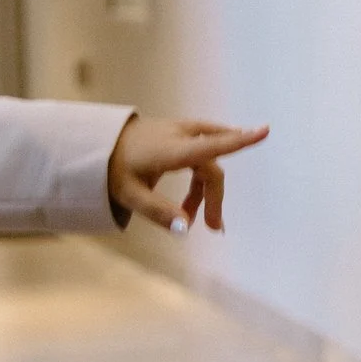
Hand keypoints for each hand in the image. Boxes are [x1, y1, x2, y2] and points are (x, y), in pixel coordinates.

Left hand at [107, 117, 268, 233]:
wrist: (96, 145)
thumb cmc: (112, 169)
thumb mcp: (129, 195)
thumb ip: (158, 212)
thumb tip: (185, 230)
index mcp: (170, 150)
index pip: (210, 147)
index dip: (239, 141)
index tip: (264, 131)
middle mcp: (180, 136)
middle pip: (210, 168)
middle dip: (213, 198)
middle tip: (210, 227)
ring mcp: (180, 131)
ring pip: (207, 160)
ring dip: (205, 188)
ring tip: (191, 215)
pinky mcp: (178, 132)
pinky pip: (203, 149)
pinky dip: (205, 170)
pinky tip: (204, 186)